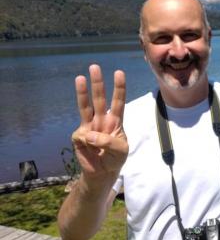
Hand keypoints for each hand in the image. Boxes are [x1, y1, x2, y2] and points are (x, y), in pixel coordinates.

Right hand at [71, 64, 127, 180]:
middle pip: (100, 99)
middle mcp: (102, 120)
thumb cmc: (115, 158)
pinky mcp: (79, 136)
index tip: (119, 73)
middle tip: (95, 66)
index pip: (118, 101)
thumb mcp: (120, 150)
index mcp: (115, 121)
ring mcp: (89, 127)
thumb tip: (89, 134)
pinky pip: (83, 136)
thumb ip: (109, 141)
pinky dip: (88, 143)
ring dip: (82, 93)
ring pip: (85, 107)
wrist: (102, 173)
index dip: (119, 88)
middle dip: (98, 83)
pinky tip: (91, 150)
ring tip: (80, 78)